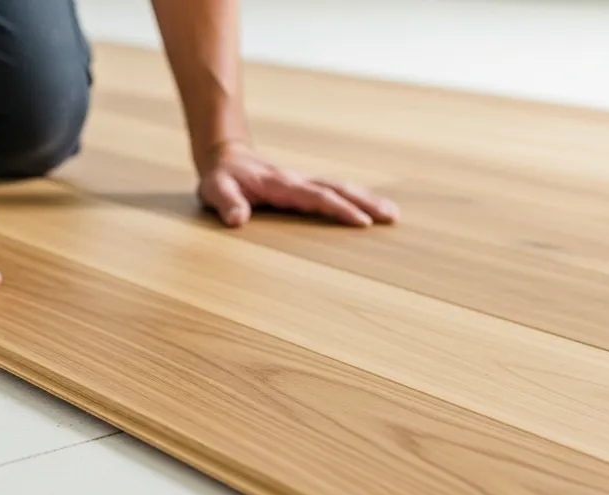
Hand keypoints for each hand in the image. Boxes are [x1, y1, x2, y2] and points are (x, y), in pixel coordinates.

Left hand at [197, 141, 398, 227]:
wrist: (225, 158)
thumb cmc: (221, 179)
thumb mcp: (215, 190)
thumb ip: (227, 203)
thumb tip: (237, 220)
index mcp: (281, 184)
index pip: (316, 197)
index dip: (339, 209)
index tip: (361, 222)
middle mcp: (298, 181)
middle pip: (338, 189)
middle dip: (366, 202)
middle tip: (392, 216)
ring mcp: (304, 183)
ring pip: (341, 188)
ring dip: (367, 200)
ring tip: (392, 214)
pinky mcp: (305, 187)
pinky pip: (335, 192)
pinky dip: (356, 199)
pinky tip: (372, 209)